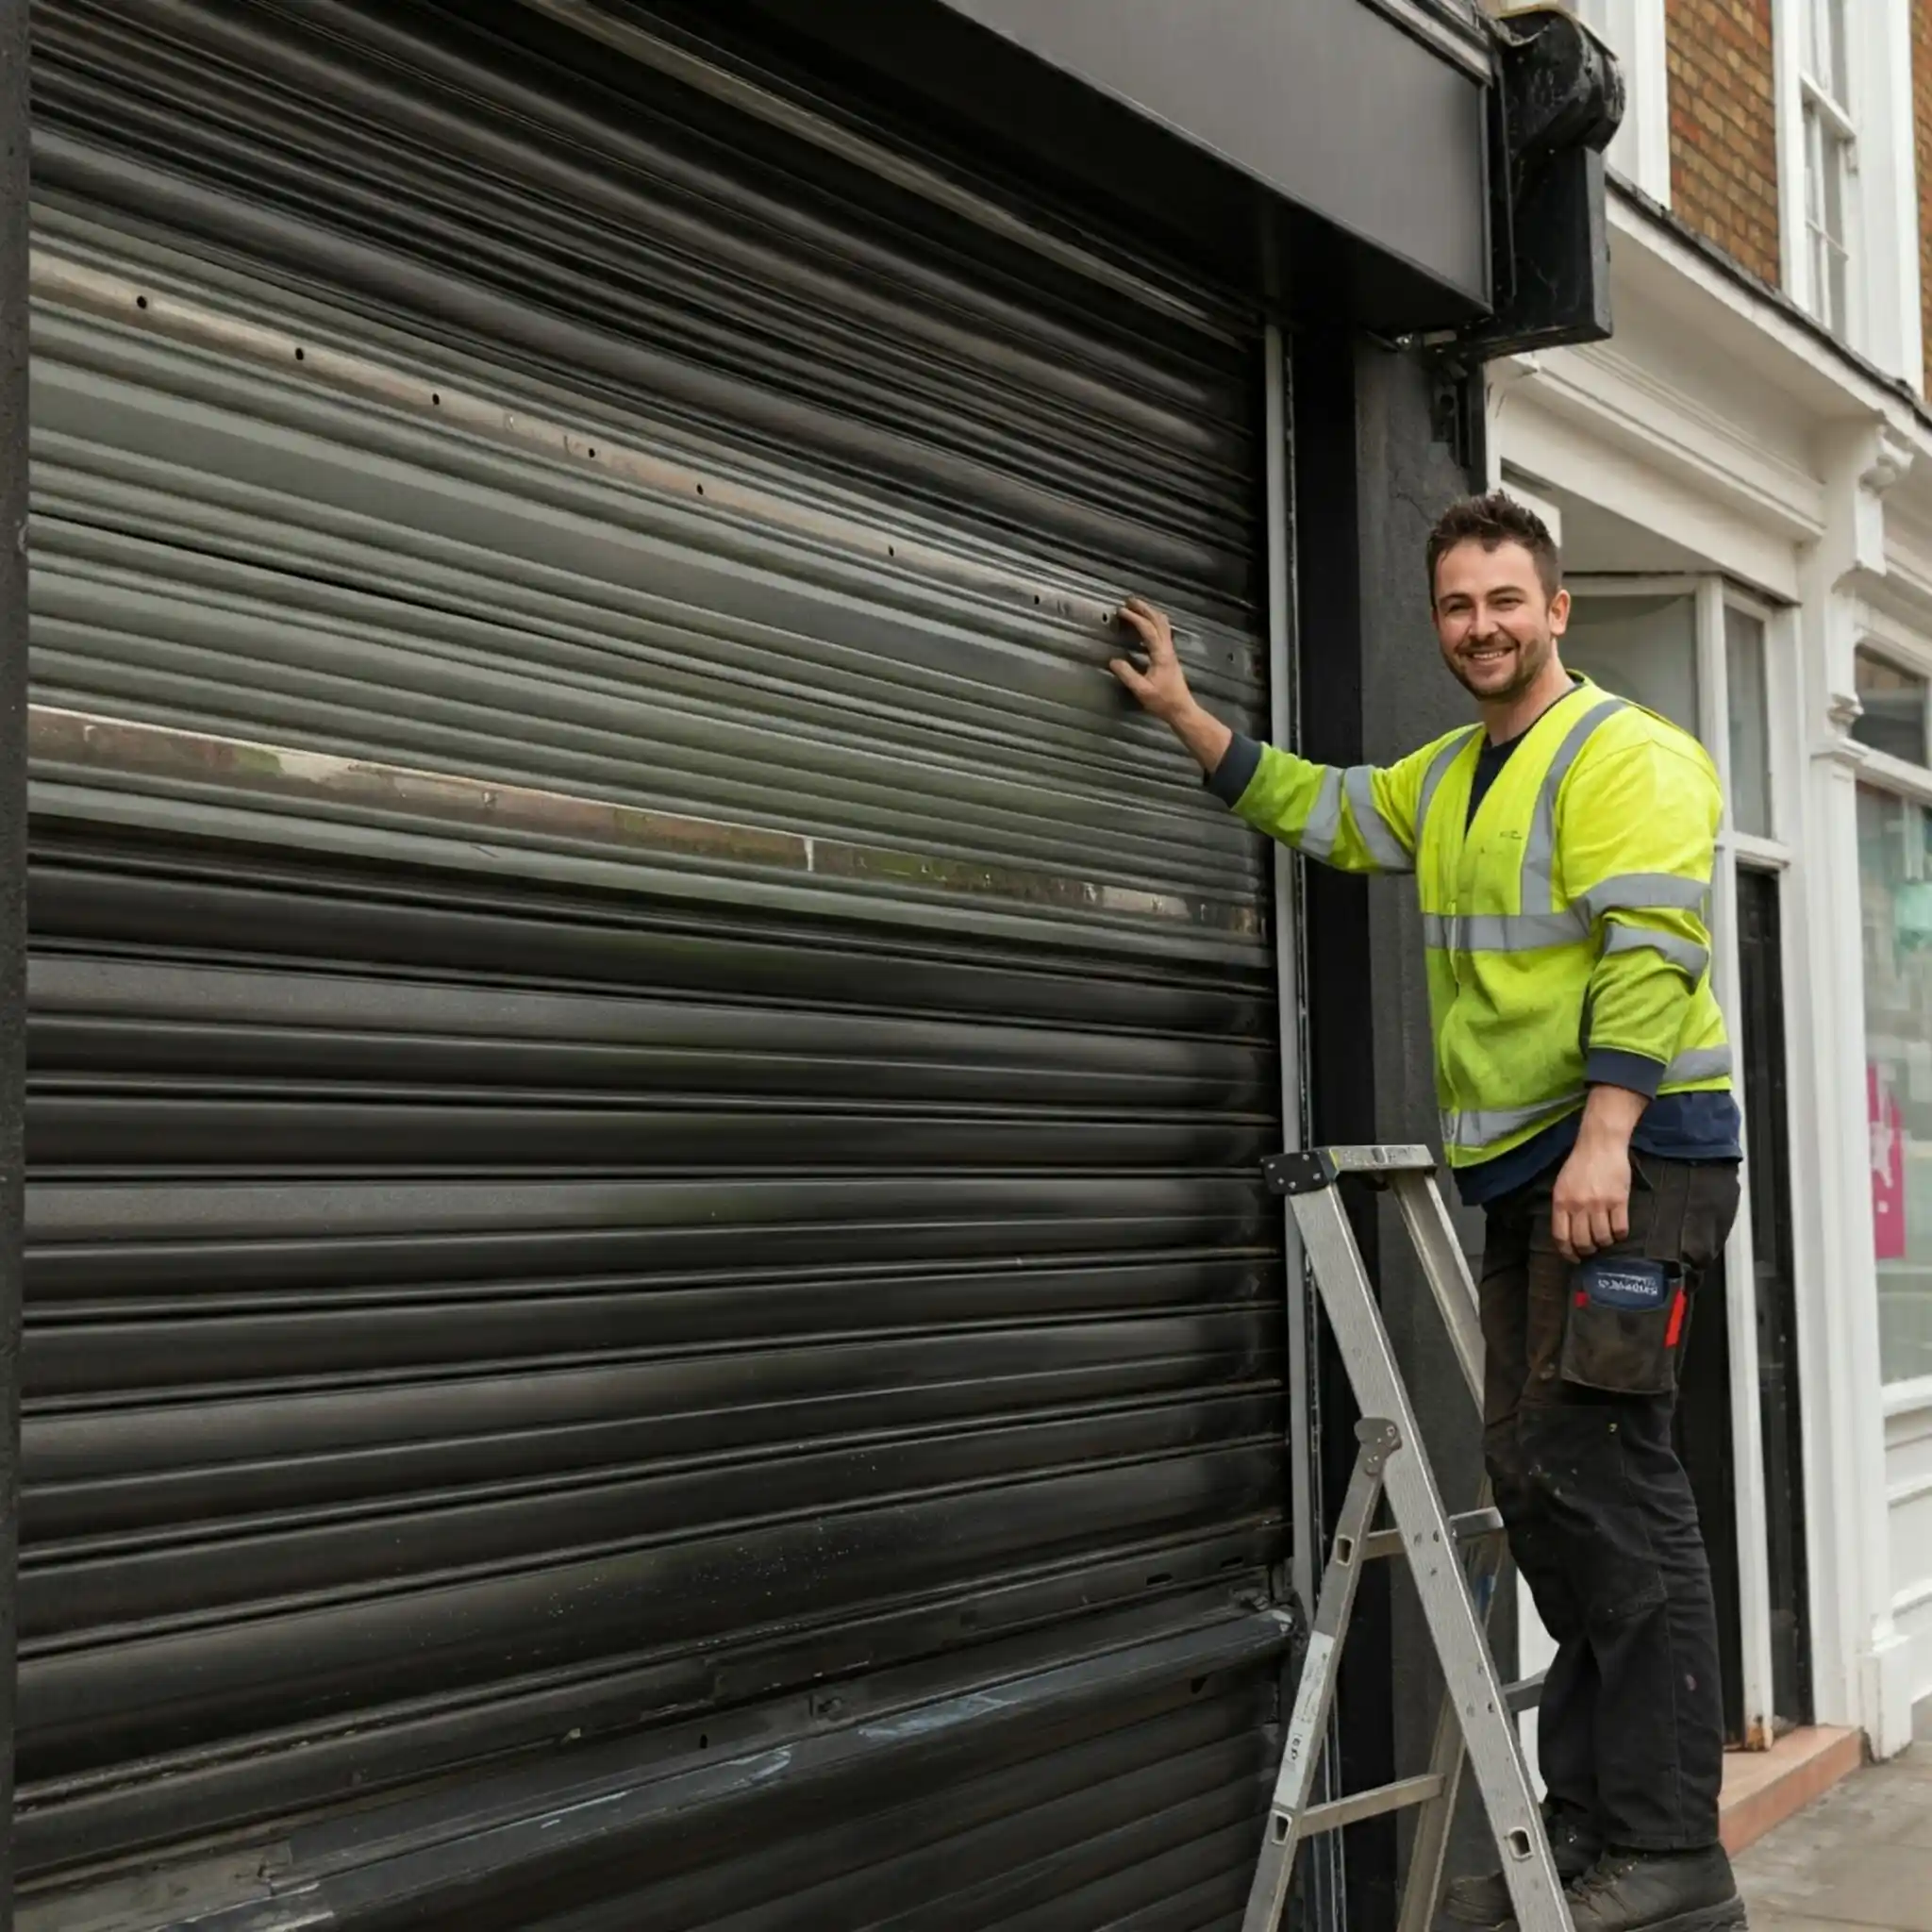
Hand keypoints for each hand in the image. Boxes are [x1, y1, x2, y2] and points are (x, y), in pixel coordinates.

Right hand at [1111, 597, 1232, 773]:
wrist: (1181, 709)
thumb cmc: (1163, 701)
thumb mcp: (1141, 690)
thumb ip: (1127, 674)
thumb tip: (1113, 661)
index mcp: (1161, 654)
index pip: (1147, 629)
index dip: (1134, 618)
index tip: (1120, 611)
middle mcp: (1167, 649)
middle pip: (1158, 621)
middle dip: (1144, 609)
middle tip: (1129, 601)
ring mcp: (1170, 652)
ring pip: (1163, 625)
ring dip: (1150, 614)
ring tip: (1137, 609)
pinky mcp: (1170, 657)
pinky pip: (1163, 633)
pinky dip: (1153, 624)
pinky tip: (1145, 628)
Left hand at [1551, 1130, 1631, 1261]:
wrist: (1600, 1145)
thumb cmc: (1579, 1164)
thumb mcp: (1562, 1184)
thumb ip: (1563, 1207)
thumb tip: (1567, 1232)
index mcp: (1561, 1202)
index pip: (1561, 1236)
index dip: (1567, 1252)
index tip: (1573, 1258)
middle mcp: (1578, 1206)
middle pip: (1582, 1241)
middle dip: (1587, 1251)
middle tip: (1592, 1250)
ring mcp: (1599, 1204)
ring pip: (1602, 1238)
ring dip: (1604, 1243)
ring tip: (1605, 1239)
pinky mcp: (1619, 1201)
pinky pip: (1620, 1228)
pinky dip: (1620, 1235)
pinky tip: (1619, 1232)